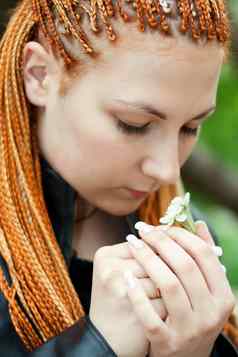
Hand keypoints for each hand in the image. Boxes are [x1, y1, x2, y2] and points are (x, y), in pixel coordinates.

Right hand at [89, 241, 166, 356]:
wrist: (106, 340)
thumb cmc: (118, 301)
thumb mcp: (120, 271)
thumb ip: (141, 253)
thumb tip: (172, 233)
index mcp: (105, 256)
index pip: (144, 244)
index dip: (161, 252)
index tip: (167, 261)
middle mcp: (109, 271)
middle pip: (155, 260)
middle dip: (168, 270)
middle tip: (171, 279)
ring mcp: (120, 292)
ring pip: (164, 280)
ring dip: (172, 288)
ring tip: (170, 295)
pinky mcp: (134, 313)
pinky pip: (166, 301)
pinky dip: (172, 306)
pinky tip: (169, 309)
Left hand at [124, 222, 234, 356]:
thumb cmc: (193, 315)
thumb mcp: (206, 291)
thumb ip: (204, 258)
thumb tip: (198, 223)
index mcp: (223, 296)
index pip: (204, 254)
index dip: (181, 235)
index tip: (161, 226)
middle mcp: (211, 313)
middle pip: (185, 266)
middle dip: (161, 242)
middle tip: (143, 229)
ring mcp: (190, 330)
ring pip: (169, 285)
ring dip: (148, 260)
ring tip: (133, 244)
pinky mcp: (168, 343)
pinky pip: (150, 316)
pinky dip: (137, 295)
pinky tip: (126, 277)